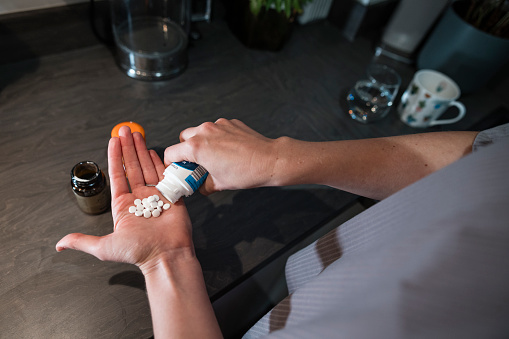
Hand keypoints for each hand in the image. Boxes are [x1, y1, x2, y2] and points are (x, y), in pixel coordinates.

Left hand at [56, 126, 194, 271]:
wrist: (166, 256)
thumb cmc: (138, 252)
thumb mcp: (104, 247)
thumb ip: (83, 241)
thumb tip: (60, 244)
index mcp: (123, 206)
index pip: (117, 175)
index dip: (115, 157)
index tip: (113, 141)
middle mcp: (139, 198)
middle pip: (132, 167)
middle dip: (128, 148)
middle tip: (125, 130)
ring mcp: (156, 196)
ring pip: (147, 167)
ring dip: (142, 150)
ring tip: (137, 134)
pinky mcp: (171, 196)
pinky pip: (165, 175)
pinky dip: (159, 162)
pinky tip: (154, 150)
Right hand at [164, 118, 278, 194]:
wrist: (269, 160)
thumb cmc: (246, 172)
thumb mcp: (219, 184)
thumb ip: (202, 184)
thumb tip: (199, 185)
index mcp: (197, 147)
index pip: (171, 152)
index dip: (172, 163)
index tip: (177, 169)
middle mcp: (205, 131)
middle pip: (183, 138)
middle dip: (185, 150)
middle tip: (194, 164)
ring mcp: (218, 125)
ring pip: (200, 131)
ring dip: (201, 143)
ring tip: (212, 157)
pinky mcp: (230, 123)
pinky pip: (216, 129)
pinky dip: (217, 138)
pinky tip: (227, 150)